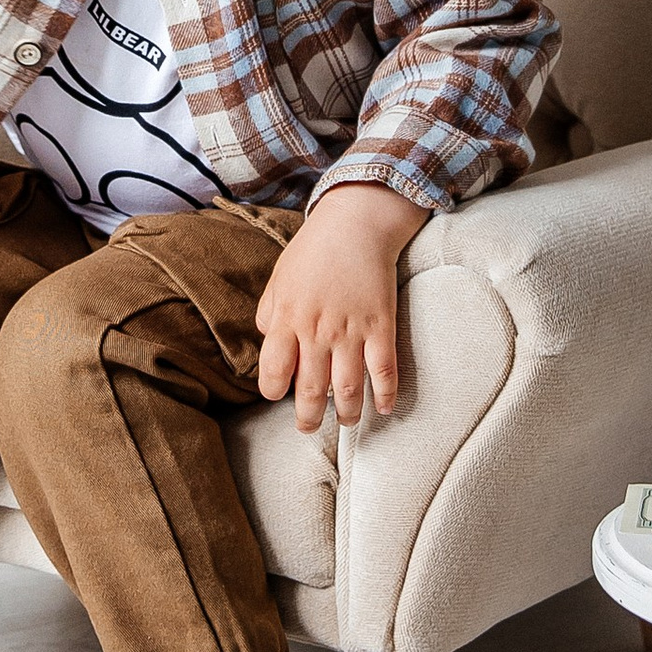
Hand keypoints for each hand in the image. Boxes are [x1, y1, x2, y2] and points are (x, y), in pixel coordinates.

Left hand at [255, 184, 426, 431]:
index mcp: (286, 319)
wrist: (356, 223)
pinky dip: (386, 394)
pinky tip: (384, 407)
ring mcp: (351, 332)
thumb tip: (266, 341)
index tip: (278, 395)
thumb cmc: (313, 250)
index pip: (273, 372)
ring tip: (347, 422)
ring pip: (348, 390)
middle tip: (309, 428)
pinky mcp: (381, 327)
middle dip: (308, 418)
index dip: (273, 391)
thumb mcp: (279, 278)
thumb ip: (268, 313)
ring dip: (348, 414)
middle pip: (310, 391)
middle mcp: (317, 332)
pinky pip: (384, 371)